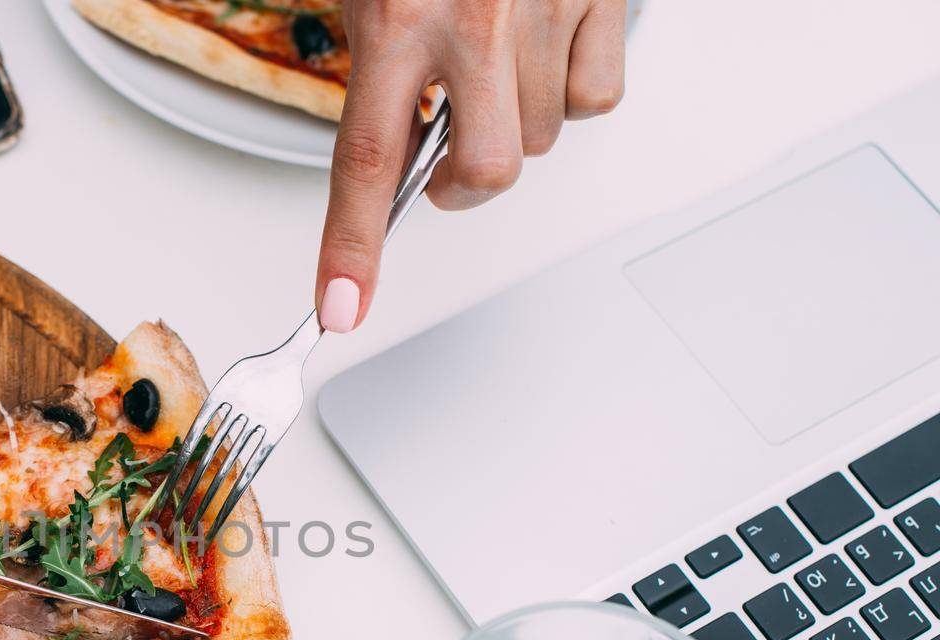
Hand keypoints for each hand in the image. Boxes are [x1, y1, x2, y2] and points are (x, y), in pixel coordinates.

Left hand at [315, 0, 625, 331]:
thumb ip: (378, 62)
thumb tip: (386, 147)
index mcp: (396, 16)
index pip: (364, 161)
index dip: (350, 248)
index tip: (341, 309)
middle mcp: (474, 20)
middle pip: (481, 173)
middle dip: (459, 182)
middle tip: (441, 156)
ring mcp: (546, 9)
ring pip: (540, 137)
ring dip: (512, 124)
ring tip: (492, 68)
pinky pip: (597, 96)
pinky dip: (573, 92)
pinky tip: (546, 52)